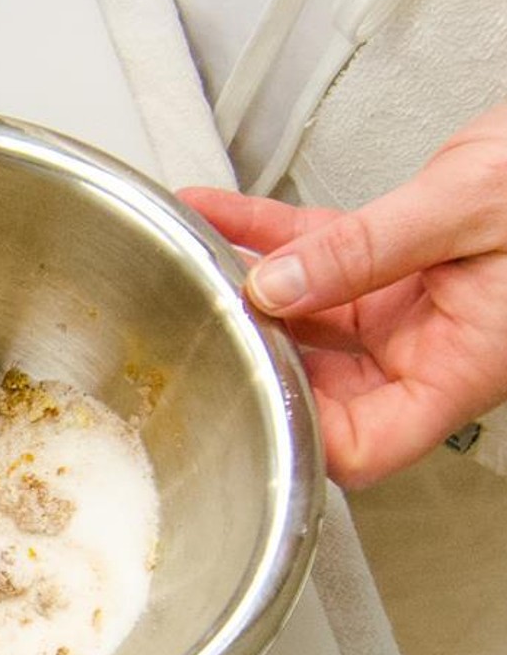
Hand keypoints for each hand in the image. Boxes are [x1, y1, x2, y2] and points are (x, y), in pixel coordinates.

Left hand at [179, 105, 506, 488]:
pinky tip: (212, 209)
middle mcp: (427, 344)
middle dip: (256, 345)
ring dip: (247, 278)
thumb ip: (364, 252)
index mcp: (459, 364)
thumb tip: (277, 286)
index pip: (362, 445)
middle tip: (200, 310)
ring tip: (190, 251)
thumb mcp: (464, 211)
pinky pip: (311, 249)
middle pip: (318, 380)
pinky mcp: (389, 252)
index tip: (244, 393)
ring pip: (302, 307)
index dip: (300, 435)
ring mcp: (404, 301)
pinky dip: (259, 228)